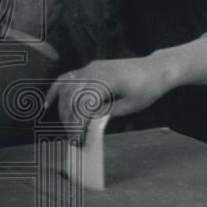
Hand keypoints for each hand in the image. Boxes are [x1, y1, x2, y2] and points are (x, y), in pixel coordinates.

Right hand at [45, 56, 173, 133]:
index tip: (79, 138)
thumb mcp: (130, 105)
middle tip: (74, 138)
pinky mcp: (90, 69)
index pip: (82, 104)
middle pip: (70, 97)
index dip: (77, 123)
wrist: (157, 69)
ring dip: (62, 109)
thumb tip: (86, 123)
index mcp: (105, 80)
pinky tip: (49, 104)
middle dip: (69, 119)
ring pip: (65, 88)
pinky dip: (56, 90)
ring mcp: (90, 68)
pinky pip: (68, 78)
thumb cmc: (147, 87)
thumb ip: (106, 112)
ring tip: (67, 127)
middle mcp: (94, 70)